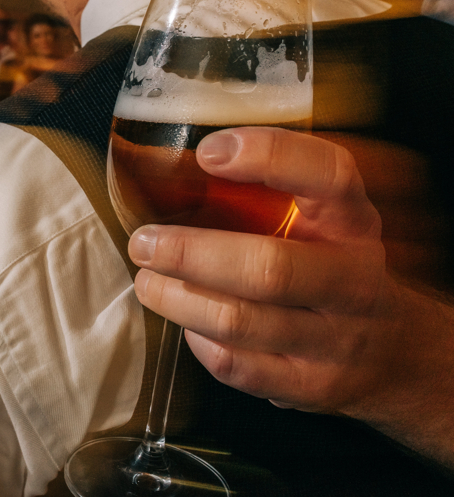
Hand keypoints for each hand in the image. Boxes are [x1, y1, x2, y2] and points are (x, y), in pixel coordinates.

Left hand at [128, 128, 453, 455]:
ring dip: (179, 299)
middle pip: (270, 268)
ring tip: (148, 281)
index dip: (270, 157)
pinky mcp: (309, 386)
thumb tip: (179, 169)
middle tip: (144, 242)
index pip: (329, 177)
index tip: (208, 152)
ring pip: (240, 322)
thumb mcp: (325, 221)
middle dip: (191, 254)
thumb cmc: (331, 266)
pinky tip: (187, 321)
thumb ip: (271, 194)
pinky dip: (198, 341)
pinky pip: (236, 365)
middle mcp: (354, 281)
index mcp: (354, 223)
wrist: (393, 353)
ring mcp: (335, 341)